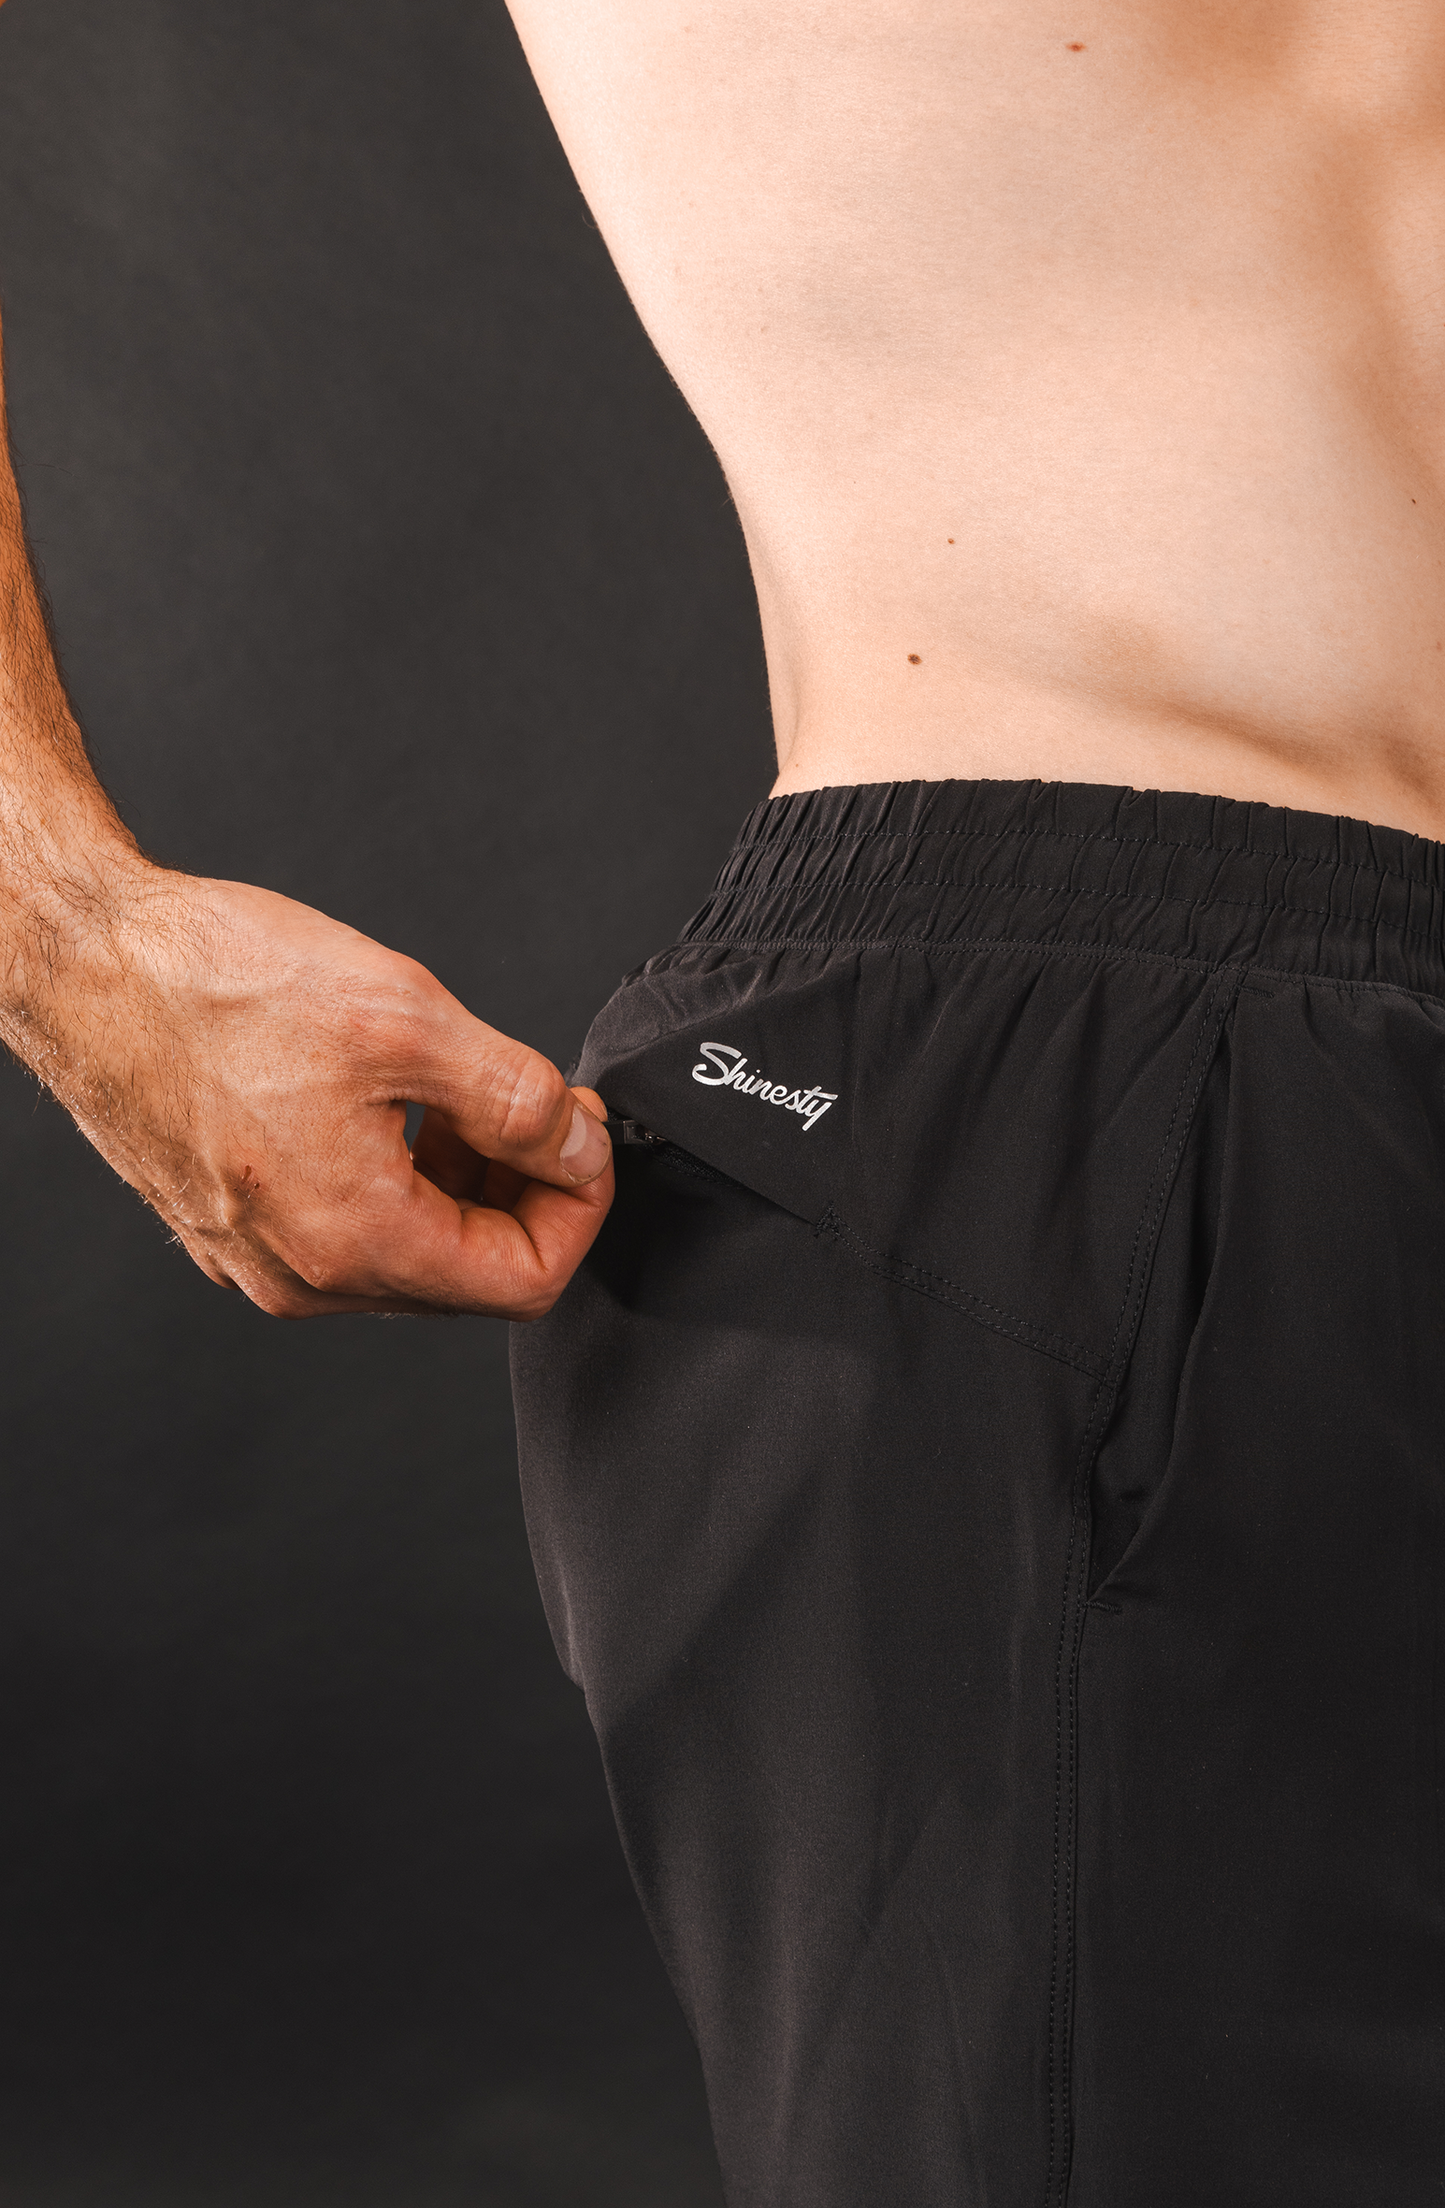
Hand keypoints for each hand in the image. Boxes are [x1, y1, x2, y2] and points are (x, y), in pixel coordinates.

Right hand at [16, 859, 612, 1317]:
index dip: (579, 1205)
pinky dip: (400, 1179)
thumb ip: (516, 1098)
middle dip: (525, 1192)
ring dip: (462, 1183)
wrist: (85, 961)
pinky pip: (351, 1230)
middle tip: (541, 1105)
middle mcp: (304, 1275)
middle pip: (470, 1275)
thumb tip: (577, 1146)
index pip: (526, 1281)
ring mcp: (262, 1258)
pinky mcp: (235, 1225)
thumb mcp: (406, 1020)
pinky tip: (395, 1104)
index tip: (583, 1135)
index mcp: (353, 1241)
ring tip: (462, 1092)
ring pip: (411, 1253)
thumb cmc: (213, 983)